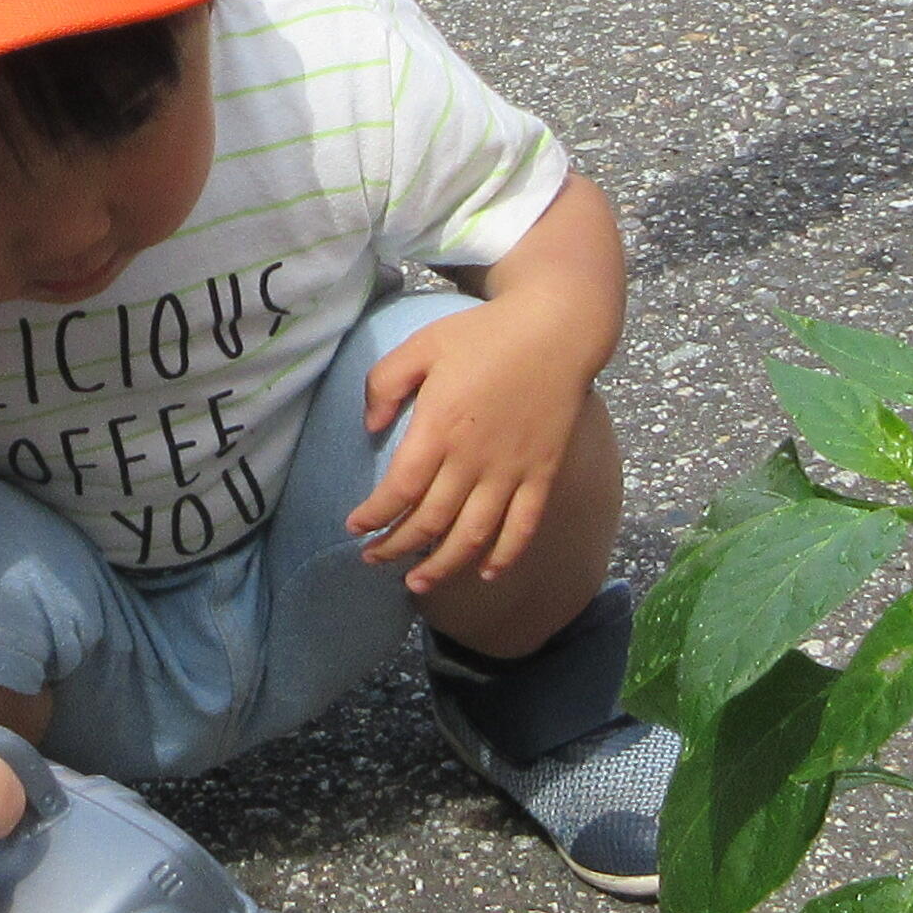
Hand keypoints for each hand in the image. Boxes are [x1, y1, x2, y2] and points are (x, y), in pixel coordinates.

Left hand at [351, 303, 593, 598]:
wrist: (557, 328)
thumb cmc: (484, 334)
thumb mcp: (421, 344)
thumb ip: (385, 383)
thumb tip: (371, 427)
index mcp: (438, 428)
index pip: (398, 490)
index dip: (373, 516)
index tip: (355, 527)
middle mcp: (473, 460)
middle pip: (429, 522)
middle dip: (396, 549)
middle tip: (373, 559)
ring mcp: (511, 471)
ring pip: (472, 537)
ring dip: (441, 567)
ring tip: (416, 584)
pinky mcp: (542, 474)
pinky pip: (522, 527)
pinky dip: (504, 556)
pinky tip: (485, 574)